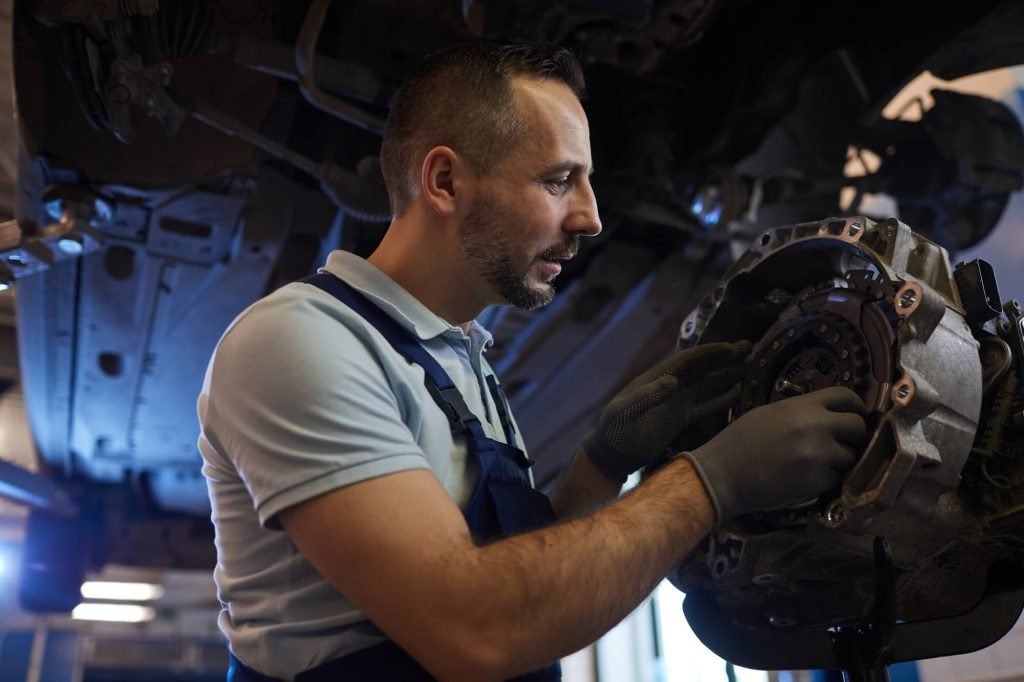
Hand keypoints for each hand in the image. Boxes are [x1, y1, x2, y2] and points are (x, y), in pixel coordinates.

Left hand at [582, 340, 751, 482]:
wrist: (611, 455)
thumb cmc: (613, 432)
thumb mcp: (623, 413)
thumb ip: (645, 397)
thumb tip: (671, 380)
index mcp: (656, 379)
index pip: (687, 361)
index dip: (708, 354)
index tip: (730, 348)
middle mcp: (670, 386)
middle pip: (703, 368)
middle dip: (726, 357)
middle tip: (750, 346)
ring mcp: (677, 402)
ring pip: (709, 384)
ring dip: (729, 375)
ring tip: (752, 365)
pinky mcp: (681, 418)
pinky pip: (707, 404)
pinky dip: (724, 398)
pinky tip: (739, 392)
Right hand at [683, 386, 866, 520]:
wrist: (722, 475)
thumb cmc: (739, 442)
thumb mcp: (769, 413)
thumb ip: (800, 411)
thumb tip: (826, 413)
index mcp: (801, 406)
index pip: (846, 396)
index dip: (854, 406)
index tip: (852, 414)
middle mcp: (815, 427)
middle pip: (857, 426)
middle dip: (851, 436)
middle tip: (838, 443)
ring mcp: (818, 455)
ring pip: (850, 456)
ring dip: (838, 461)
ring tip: (815, 464)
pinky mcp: (816, 481)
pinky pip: (837, 478)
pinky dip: (825, 480)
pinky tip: (804, 478)